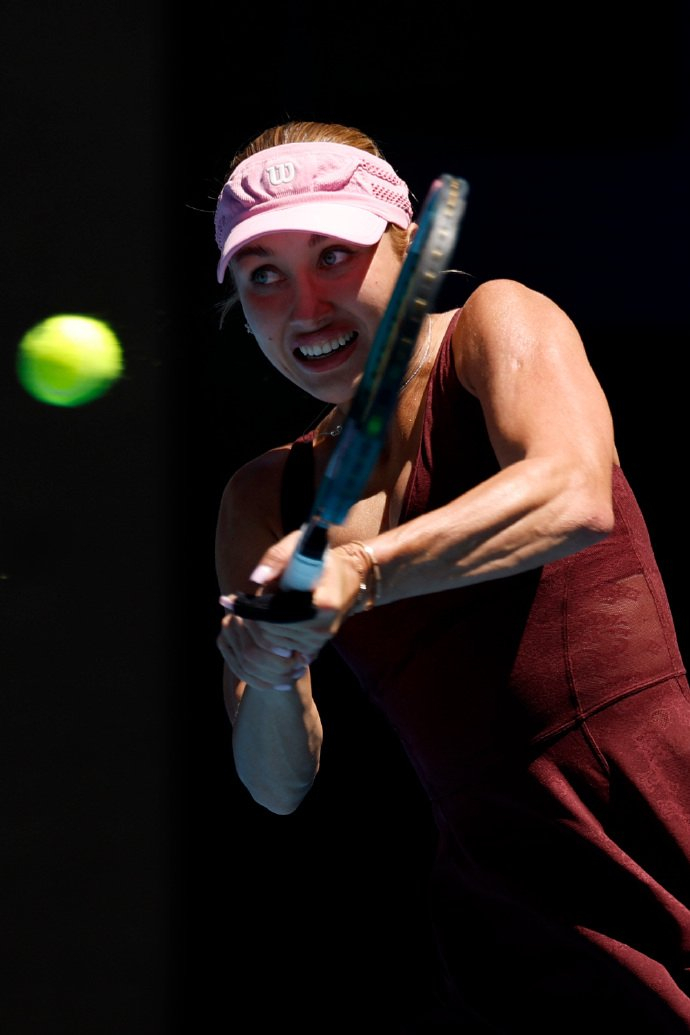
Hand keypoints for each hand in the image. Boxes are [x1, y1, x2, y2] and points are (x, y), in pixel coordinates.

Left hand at [217, 534, 366, 686]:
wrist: (349, 577)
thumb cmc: (322, 558)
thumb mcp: (301, 545)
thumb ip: (277, 557)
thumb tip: (257, 578)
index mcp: (324, 604)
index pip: (278, 617)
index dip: (258, 609)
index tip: (244, 598)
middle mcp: (323, 627)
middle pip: (273, 633)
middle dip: (256, 619)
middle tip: (249, 603)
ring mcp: (320, 640)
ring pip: (275, 643)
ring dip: (262, 628)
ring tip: (261, 609)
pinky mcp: (315, 646)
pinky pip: (284, 648)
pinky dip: (272, 636)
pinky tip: (271, 620)